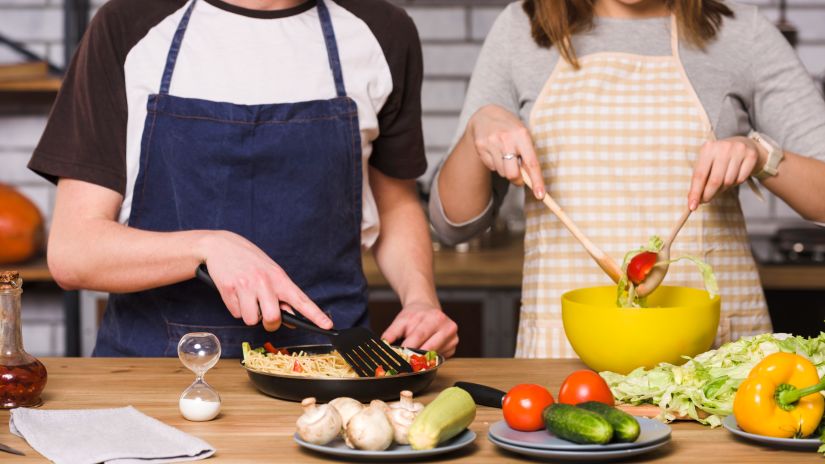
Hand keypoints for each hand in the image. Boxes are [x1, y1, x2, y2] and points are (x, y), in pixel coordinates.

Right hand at [197, 231, 332, 331]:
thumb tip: (291, 317)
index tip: (328, 326)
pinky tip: (235, 293)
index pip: (301, 300)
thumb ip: (281, 294)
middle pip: (273, 319)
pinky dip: (236, 308)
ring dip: (250, 315)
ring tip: (247, 299)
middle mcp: (264, 282)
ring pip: (252, 320)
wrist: (221, 246)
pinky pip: (236, 314)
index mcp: (279, 277)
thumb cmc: (249, 260)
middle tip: (266, 316)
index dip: (316, 315)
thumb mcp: (271, 272)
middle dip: (270, 324)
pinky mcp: (229, 290)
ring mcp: (246, 286)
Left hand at [381, 302, 458, 357]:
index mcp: (434, 319)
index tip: (397, 360)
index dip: (406, 351)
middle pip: (428, 350)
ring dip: (422, 361)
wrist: (427, 307)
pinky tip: (425, 354)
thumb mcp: (401, 320)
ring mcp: (453, 337)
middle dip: (413, 359)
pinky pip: (440, 358)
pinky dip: (430, 359)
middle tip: (402, 367)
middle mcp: (447, 327)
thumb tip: (382, 347)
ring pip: (434, 357)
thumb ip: (390, 333)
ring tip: (411, 362)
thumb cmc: (414, 315)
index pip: (418, 339)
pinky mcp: (453, 346)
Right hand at [467, 104, 545, 198]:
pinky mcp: (480, 147)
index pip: (531, 163)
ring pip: (502, 172)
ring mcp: (491, 143)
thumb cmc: (510, 128)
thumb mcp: (523, 136)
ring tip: (505, 156)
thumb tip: (531, 179)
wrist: (485, 116)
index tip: (540, 195)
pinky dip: (495, 164)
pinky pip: (492, 167)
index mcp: (522, 134)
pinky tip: (495, 152)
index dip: (537, 181)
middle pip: (512, 174)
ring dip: (506, 169)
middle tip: (519, 176)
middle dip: (517, 180)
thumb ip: (528, 155)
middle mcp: (506, 138)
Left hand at [688, 136, 764, 209]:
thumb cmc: (720, 158)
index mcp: (708, 148)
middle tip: (706, 201)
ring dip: (723, 188)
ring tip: (722, 182)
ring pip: (729, 181)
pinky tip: (734, 175)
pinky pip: (741, 179)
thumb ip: (701, 180)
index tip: (692, 207)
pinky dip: (736, 182)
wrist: (744, 144)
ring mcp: (738, 150)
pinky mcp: (751, 156)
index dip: (695, 192)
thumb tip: (694, 200)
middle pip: (715, 180)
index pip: (699, 175)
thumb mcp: (707, 163)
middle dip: (709, 194)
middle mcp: (723, 148)